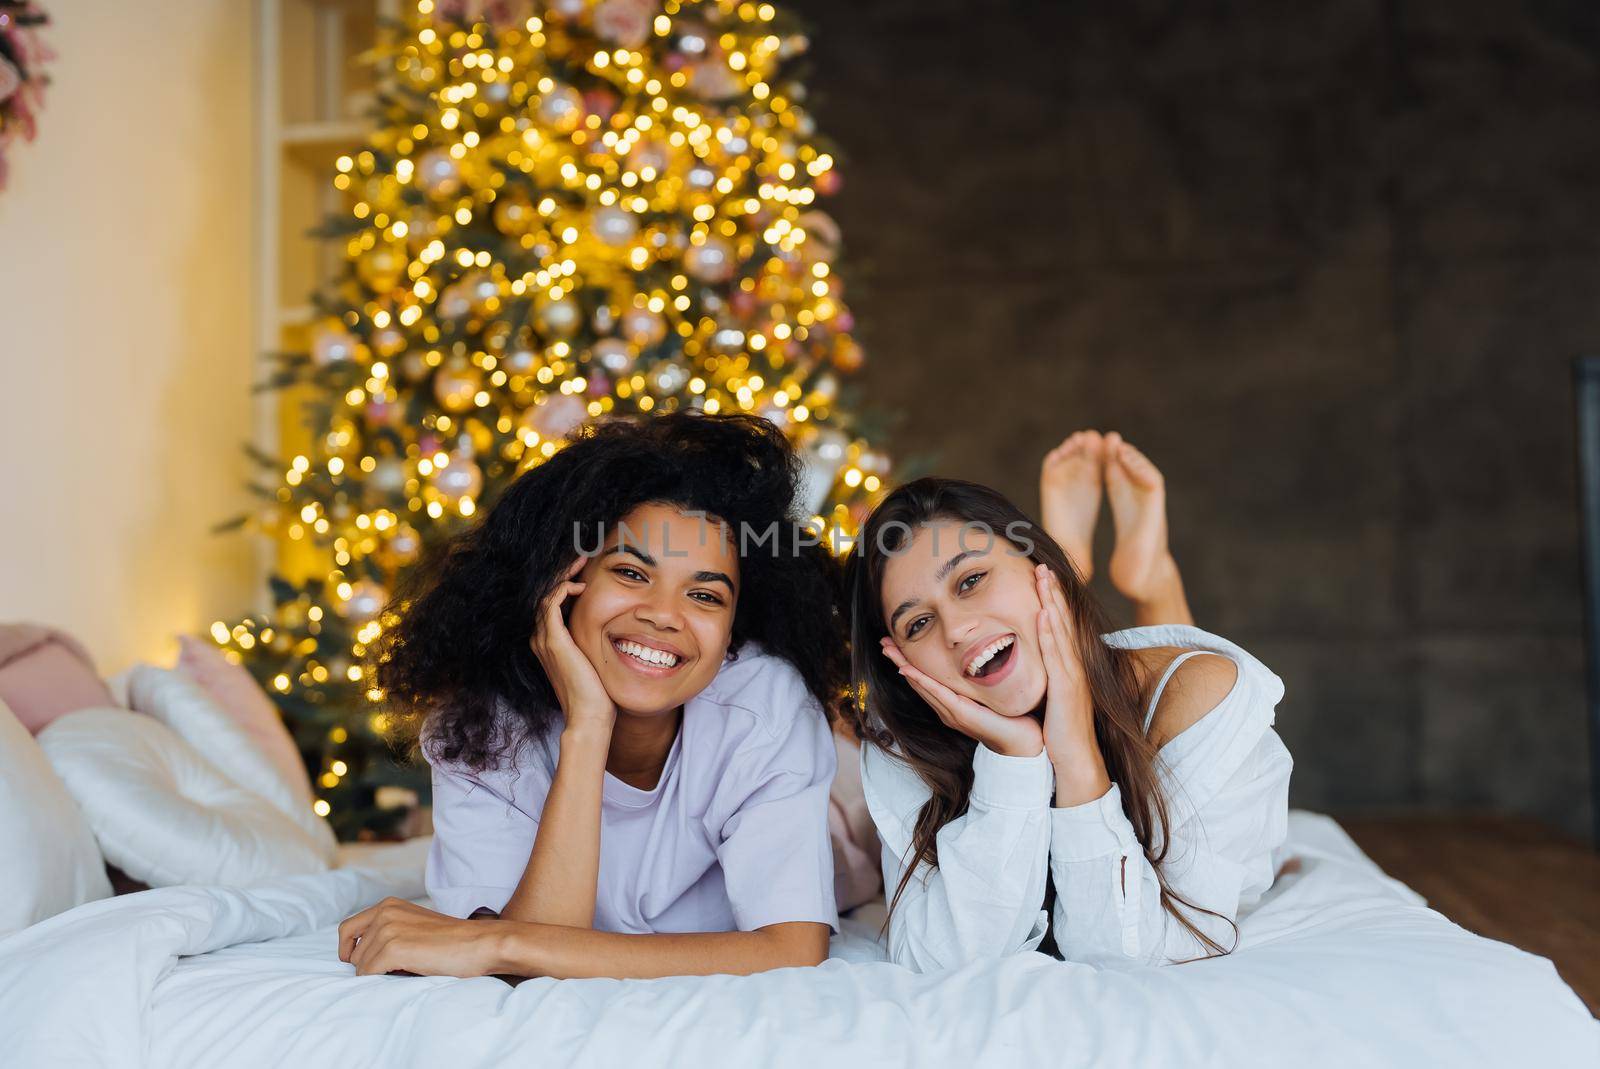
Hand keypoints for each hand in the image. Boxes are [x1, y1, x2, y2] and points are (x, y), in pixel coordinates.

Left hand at [337, 897, 510, 977]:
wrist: (480, 944)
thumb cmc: (452, 942)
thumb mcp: (415, 926)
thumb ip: (389, 932)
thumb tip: (360, 958)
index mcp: (388, 905)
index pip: (347, 929)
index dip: (349, 950)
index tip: (360, 964)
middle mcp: (384, 912)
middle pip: (352, 951)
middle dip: (367, 966)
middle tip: (393, 971)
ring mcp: (387, 929)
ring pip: (360, 966)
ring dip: (378, 975)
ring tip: (406, 970)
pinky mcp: (393, 948)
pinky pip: (367, 974)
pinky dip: (379, 982)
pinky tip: (403, 976)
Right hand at [530, 556, 613, 732]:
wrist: (590, 717)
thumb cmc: (597, 693)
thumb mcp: (595, 659)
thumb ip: (595, 641)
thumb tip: (615, 627)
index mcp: (550, 642)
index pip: (551, 602)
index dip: (565, 582)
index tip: (584, 570)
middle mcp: (541, 639)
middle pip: (544, 593)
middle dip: (562, 573)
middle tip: (581, 558)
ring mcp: (544, 640)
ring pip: (544, 594)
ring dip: (562, 575)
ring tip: (580, 563)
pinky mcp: (554, 641)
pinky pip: (549, 604)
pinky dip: (561, 589)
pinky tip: (580, 585)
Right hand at [879, 637, 1043, 757]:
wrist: (1022, 744)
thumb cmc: (1012, 719)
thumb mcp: (991, 696)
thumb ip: (983, 682)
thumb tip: (984, 659)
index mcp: (952, 705)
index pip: (926, 680)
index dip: (909, 662)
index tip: (897, 645)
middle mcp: (946, 709)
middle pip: (917, 681)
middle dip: (899, 660)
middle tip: (884, 642)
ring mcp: (951, 712)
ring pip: (922, 685)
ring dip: (904, 666)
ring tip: (889, 650)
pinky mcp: (961, 714)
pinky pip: (938, 693)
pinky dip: (922, 680)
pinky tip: (909, 669)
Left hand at [1034, 564, 1109, 803]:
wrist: (1075, 760)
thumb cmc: (1061, 731)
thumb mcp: (1053, 696)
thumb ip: (1047, 677)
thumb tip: (1035, 663)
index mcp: (1068, 668)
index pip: (1060, 627)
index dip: (1053, 601)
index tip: (1043, 577)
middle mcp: (1073, 667)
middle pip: (1063, 622)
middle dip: (1053, 592)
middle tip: (1042, 565)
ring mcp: (1072, 677)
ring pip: (1061, 633)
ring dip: (1053, 604)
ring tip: (1044, 579)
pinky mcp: (1067, 690)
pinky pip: (1057, 657)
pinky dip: (1052, 635)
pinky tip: (1045, 616)